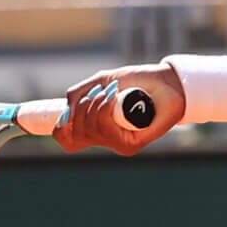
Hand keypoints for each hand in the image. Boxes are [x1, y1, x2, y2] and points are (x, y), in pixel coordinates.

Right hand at [52, 62, 185, 153]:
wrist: (166, 81)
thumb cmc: (135, 81)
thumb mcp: (100, 83)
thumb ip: (78, 95)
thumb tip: (64, 112)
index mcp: (97, 130)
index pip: (68, 141)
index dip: (60, 129)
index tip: (66, 111)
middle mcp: (108, 141)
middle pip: (76, 133)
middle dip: (81, 107)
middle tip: (99, 91)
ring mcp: (120, 144)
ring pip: (90, 129)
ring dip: (94, 104)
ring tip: (111, 91)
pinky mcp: (134, 144)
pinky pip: (106, 129)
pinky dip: (104, 109)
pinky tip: (114, 97)